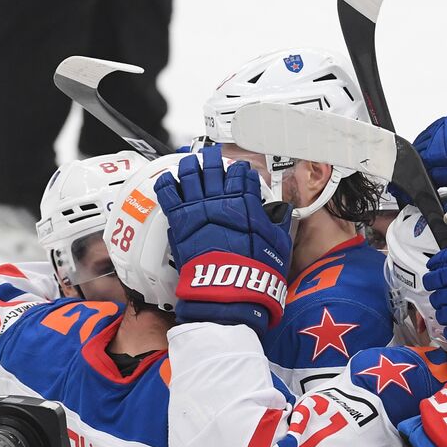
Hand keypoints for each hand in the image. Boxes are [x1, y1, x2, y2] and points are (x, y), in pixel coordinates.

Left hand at [154, 145, 292, 335]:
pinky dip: (167, 183)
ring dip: (191, 165)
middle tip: (212, 156)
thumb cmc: (255, 271)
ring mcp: (198, 207)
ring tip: (191, 161)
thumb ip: (277, 224)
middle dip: (214, 160)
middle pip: (215, 168)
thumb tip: (280, 214)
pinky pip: (168, 193)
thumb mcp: (278, 245)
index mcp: (246, 202)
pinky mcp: (179, 219)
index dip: (241, 171)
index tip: (240, 171)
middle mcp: (222, 199)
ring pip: (191, 174)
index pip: (242, 175)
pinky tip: (168, 179)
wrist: (230, 289)